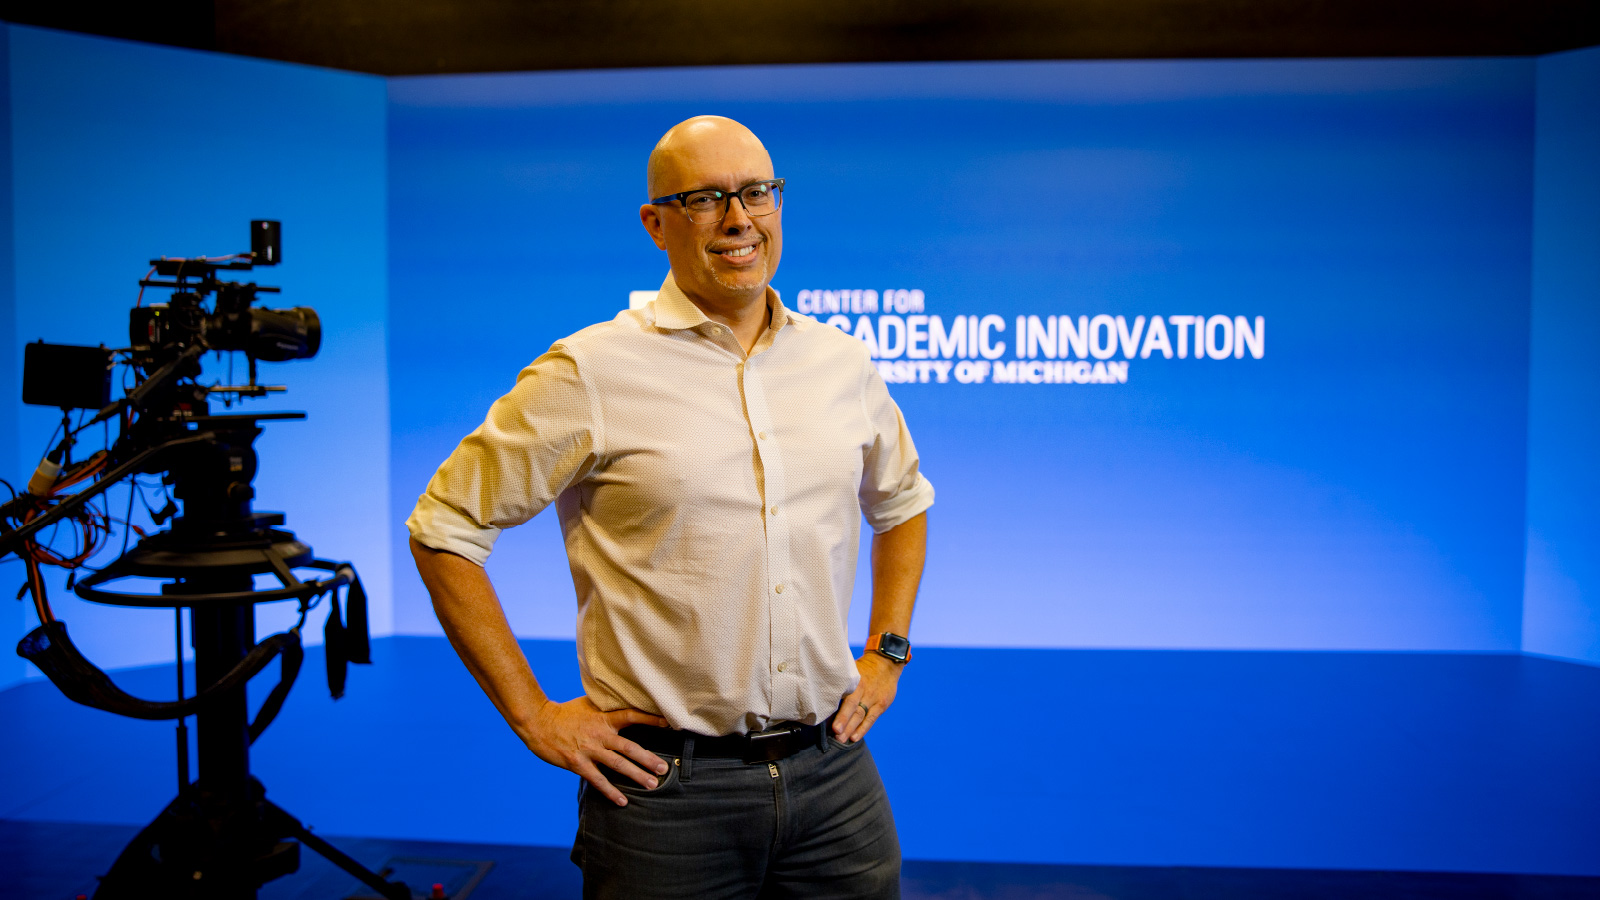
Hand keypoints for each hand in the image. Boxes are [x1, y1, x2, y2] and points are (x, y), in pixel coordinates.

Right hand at [521, 695, 669, 805]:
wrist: (538, 723)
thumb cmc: (565, 713)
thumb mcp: (588, 704)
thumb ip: (606, 707)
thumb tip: (624, 702)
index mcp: (604, 717)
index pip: (632, 715)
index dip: (650, 719)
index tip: (668, 724)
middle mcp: (600, 734)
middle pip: (629, 747)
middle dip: (648, 759)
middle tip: (664, 769)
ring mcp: (589, 750)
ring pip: (618, 765)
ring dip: (636, 775)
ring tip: (652, 785)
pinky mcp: (578, 764)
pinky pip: (598, 780)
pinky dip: (611, 792)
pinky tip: (623, 801)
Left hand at [833, 652, 903, 743]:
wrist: (886, 663)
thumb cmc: (863, 669)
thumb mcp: (852, 670)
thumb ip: (842, 682)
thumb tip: (823, 695)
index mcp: (856, 681)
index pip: (848, 699)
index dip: (841, 713)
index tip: (832, 724)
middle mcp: (865, 690)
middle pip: (854, 709)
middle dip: (844, 722)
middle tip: (836, 735)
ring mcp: (874, 699)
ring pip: (861, 716)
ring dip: (851, 729)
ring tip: (842, 739)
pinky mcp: (882, 705)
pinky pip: (871, 719)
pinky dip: (863, 728)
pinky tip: (855, 737)